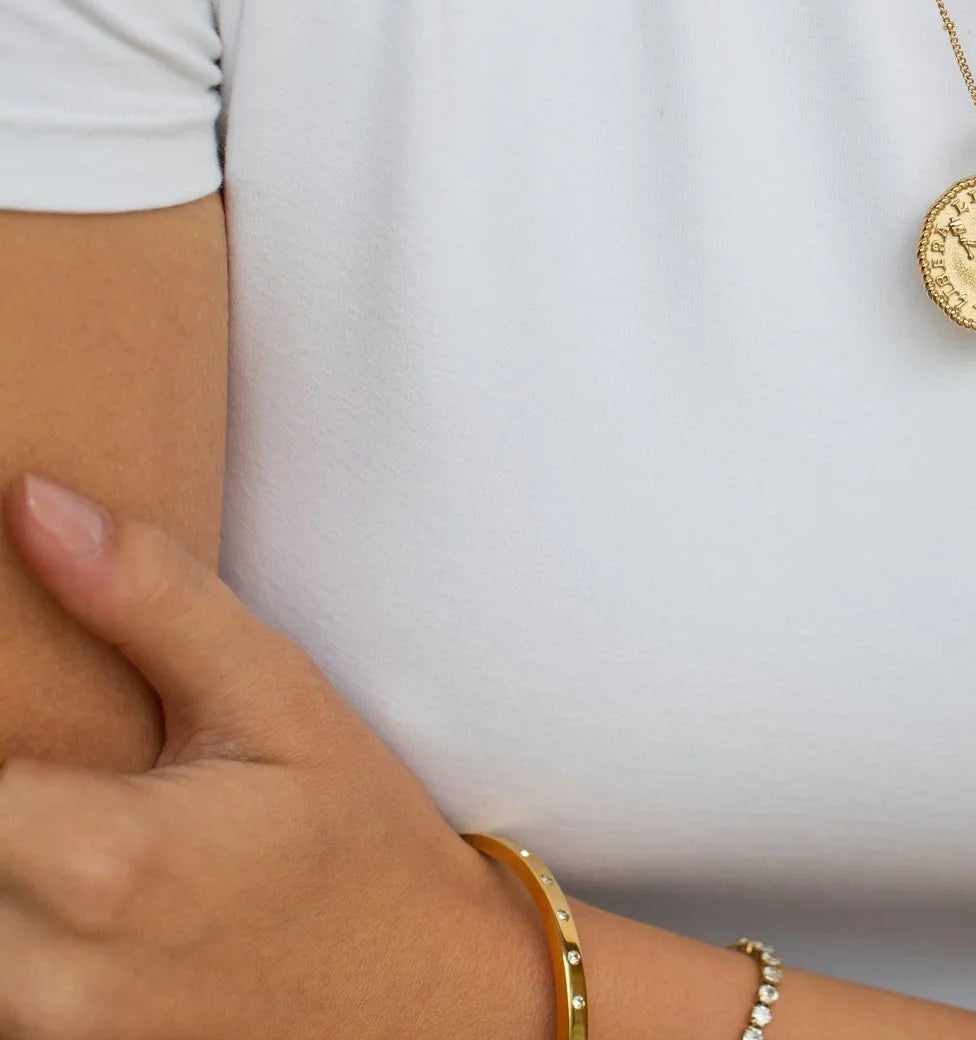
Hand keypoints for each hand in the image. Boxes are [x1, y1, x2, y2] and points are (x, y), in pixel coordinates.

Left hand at [0, 473, 553, 1039]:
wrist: (416, 994)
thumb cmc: (353, 832)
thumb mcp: (278, 696)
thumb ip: (151, 599)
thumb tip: (31, 505)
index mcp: (108, 862)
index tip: (25, 684)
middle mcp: (51, 972)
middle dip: (2, 774)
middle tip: (62, 737)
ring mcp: (46, 1038)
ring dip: (3, 842)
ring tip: (68, 785)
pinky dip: (13, 907)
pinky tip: (56, 859)